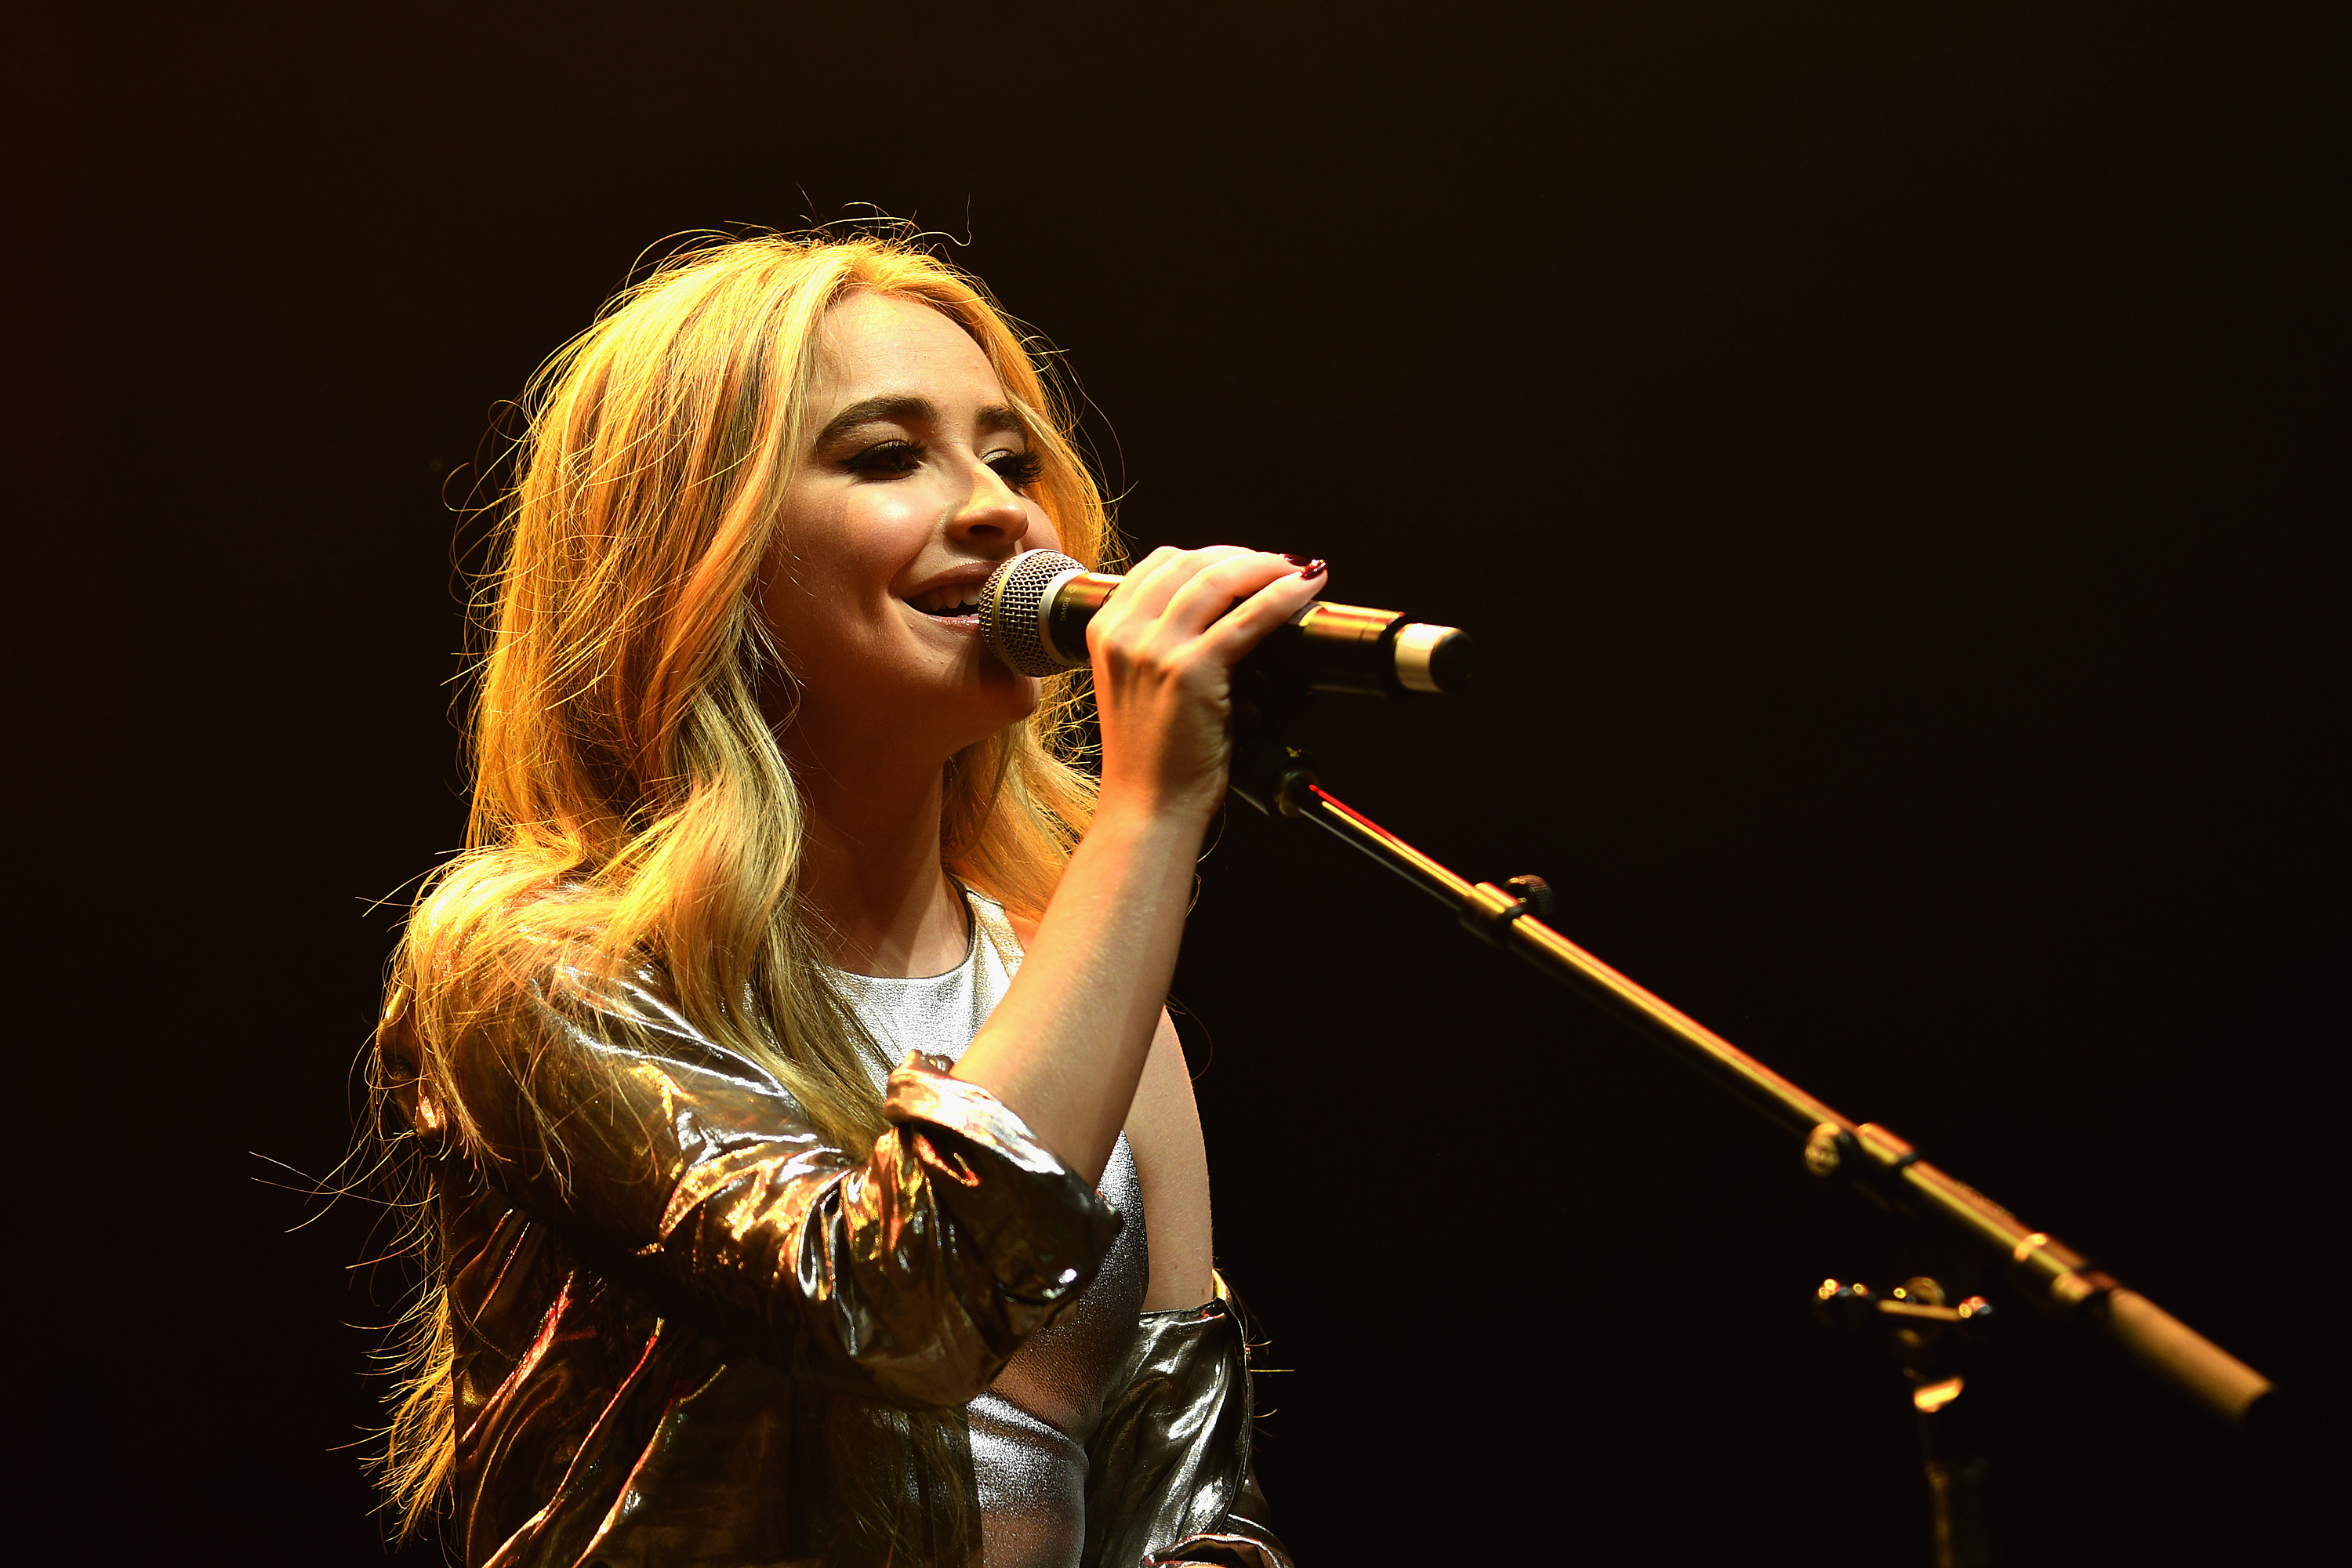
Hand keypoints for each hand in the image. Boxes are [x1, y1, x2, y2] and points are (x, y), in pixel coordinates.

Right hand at [1085, 547, 1327, 824]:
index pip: (1160, 563)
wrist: (1147, 807)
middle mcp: (1124, 632)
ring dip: (1267, 567)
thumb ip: (1159, 644)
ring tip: (1297, 573)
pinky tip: (1304, 591)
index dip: (1210, 555)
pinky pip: (1248, 619)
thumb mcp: (1136, 685)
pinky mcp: (1190, 671)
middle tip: (1280, 566)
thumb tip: (1220, 614)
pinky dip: (1282, 597)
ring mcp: (1155, 649)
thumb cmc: (1150, 758)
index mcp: (1104, 629)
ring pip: (1219, 580)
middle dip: (1243, 557)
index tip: (1244, 563)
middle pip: (1191, 562)